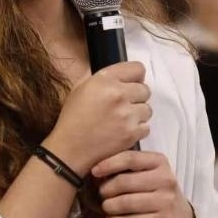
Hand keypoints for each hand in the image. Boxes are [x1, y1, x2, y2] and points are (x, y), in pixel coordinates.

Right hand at [44, 61, 150, 175]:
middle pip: (145, 90)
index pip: (137, 69)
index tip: (131, 84)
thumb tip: (119, 74)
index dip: (136, 77)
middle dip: (137, 97)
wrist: (70, 148)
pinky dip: (137, 130)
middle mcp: (118, 94)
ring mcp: (127, 114)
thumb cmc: (72, 118)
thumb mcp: (80, 88)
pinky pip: (146, 127)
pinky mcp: (131, 133)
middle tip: (124, 105)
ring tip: (122, 120)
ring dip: (138, 114)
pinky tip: (123, 131)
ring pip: (147, 109)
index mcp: (105, 79)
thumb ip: (100, 77)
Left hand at [92, 150, 194, 217]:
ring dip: (110, 206)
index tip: (94, 171)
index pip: (130, 158)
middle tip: (101, 194)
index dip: (109, 164)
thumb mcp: (150, 173)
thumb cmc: (158, 191)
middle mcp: (165, 179)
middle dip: (107, 189)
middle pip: (125, 182)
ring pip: (127, 202)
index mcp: (159, 162)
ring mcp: (166, 201)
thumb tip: (98, 169)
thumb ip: (130, 167)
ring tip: (106, 207)